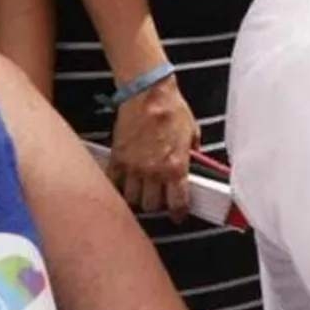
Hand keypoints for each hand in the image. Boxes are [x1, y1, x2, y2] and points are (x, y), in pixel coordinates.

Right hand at [108, 77, 198, 220]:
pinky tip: (124, 181)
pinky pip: (114, 183)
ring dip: (137, 197)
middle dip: (156, 204)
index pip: (177, 203)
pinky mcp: (117, 159)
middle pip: (151, 206)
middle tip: (159, 197)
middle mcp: (153, 172)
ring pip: (131, 199)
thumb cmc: (170, 108)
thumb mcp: (192, 132)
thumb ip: (192, 153)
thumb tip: (195, 162)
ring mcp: (133, 167)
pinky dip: (119, 185)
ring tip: (142, 189)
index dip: (178, 213)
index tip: (178, 215)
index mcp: (176, 167)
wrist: (148, 94)